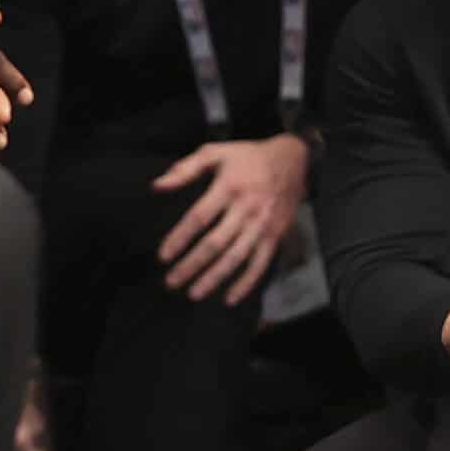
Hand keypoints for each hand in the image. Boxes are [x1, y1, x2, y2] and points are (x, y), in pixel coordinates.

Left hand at [154, 135, 310, 306]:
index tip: (163, 256)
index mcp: (228, 187)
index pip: (198, 218)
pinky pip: (261, 264)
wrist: (292, 159)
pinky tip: (229, 298)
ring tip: (193, 293)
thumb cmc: (246, 157)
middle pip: (215, 243)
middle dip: (191, 265)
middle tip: (171, 282)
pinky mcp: (275, 235)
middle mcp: (246, 209)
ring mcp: (263, 225)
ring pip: (236, 258)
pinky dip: (246, 283)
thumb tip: (157, 186)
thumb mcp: (214, 152)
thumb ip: (184, 170)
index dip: (179, 238)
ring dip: (214, 278)